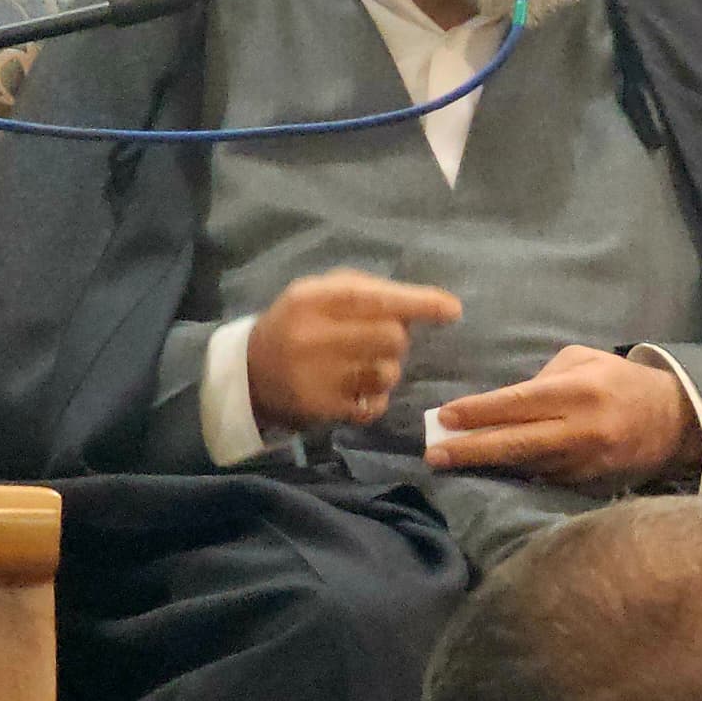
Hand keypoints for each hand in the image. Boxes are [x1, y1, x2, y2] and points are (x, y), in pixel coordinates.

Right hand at [246, 269, 461, 432]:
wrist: (249, 373)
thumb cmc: (298, 324)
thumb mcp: (320, 293)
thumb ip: (367, 291)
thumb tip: (428, 305)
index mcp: (313, 298)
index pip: (376, 298)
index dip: (419, 303)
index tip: (452, 310)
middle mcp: (313, 336)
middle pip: (392, 338)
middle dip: (398, 339)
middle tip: (380, 341)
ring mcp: (316, 376)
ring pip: (388, 373)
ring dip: (388, 369)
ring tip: (364, 366)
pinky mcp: (321, 409)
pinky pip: (375, 404)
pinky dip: (375, 398)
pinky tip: (355, 390)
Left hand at [428, 345, 701, 489]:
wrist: (675, 422)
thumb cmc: (620, 382)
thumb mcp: (585, 361)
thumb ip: (543, 378)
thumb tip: (503, 404)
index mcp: (578, 391)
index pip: (518, 403)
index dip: (479, 412)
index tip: (446, 417)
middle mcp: (580, 429)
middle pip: (515, 443)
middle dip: (470, 449)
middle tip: (434, 454)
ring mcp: (584, 462)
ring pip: (525, 466)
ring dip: (486, 465)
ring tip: (450, 462)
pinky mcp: (588, 484)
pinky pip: (543, 479)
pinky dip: (516, 475)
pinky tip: (489, 474)